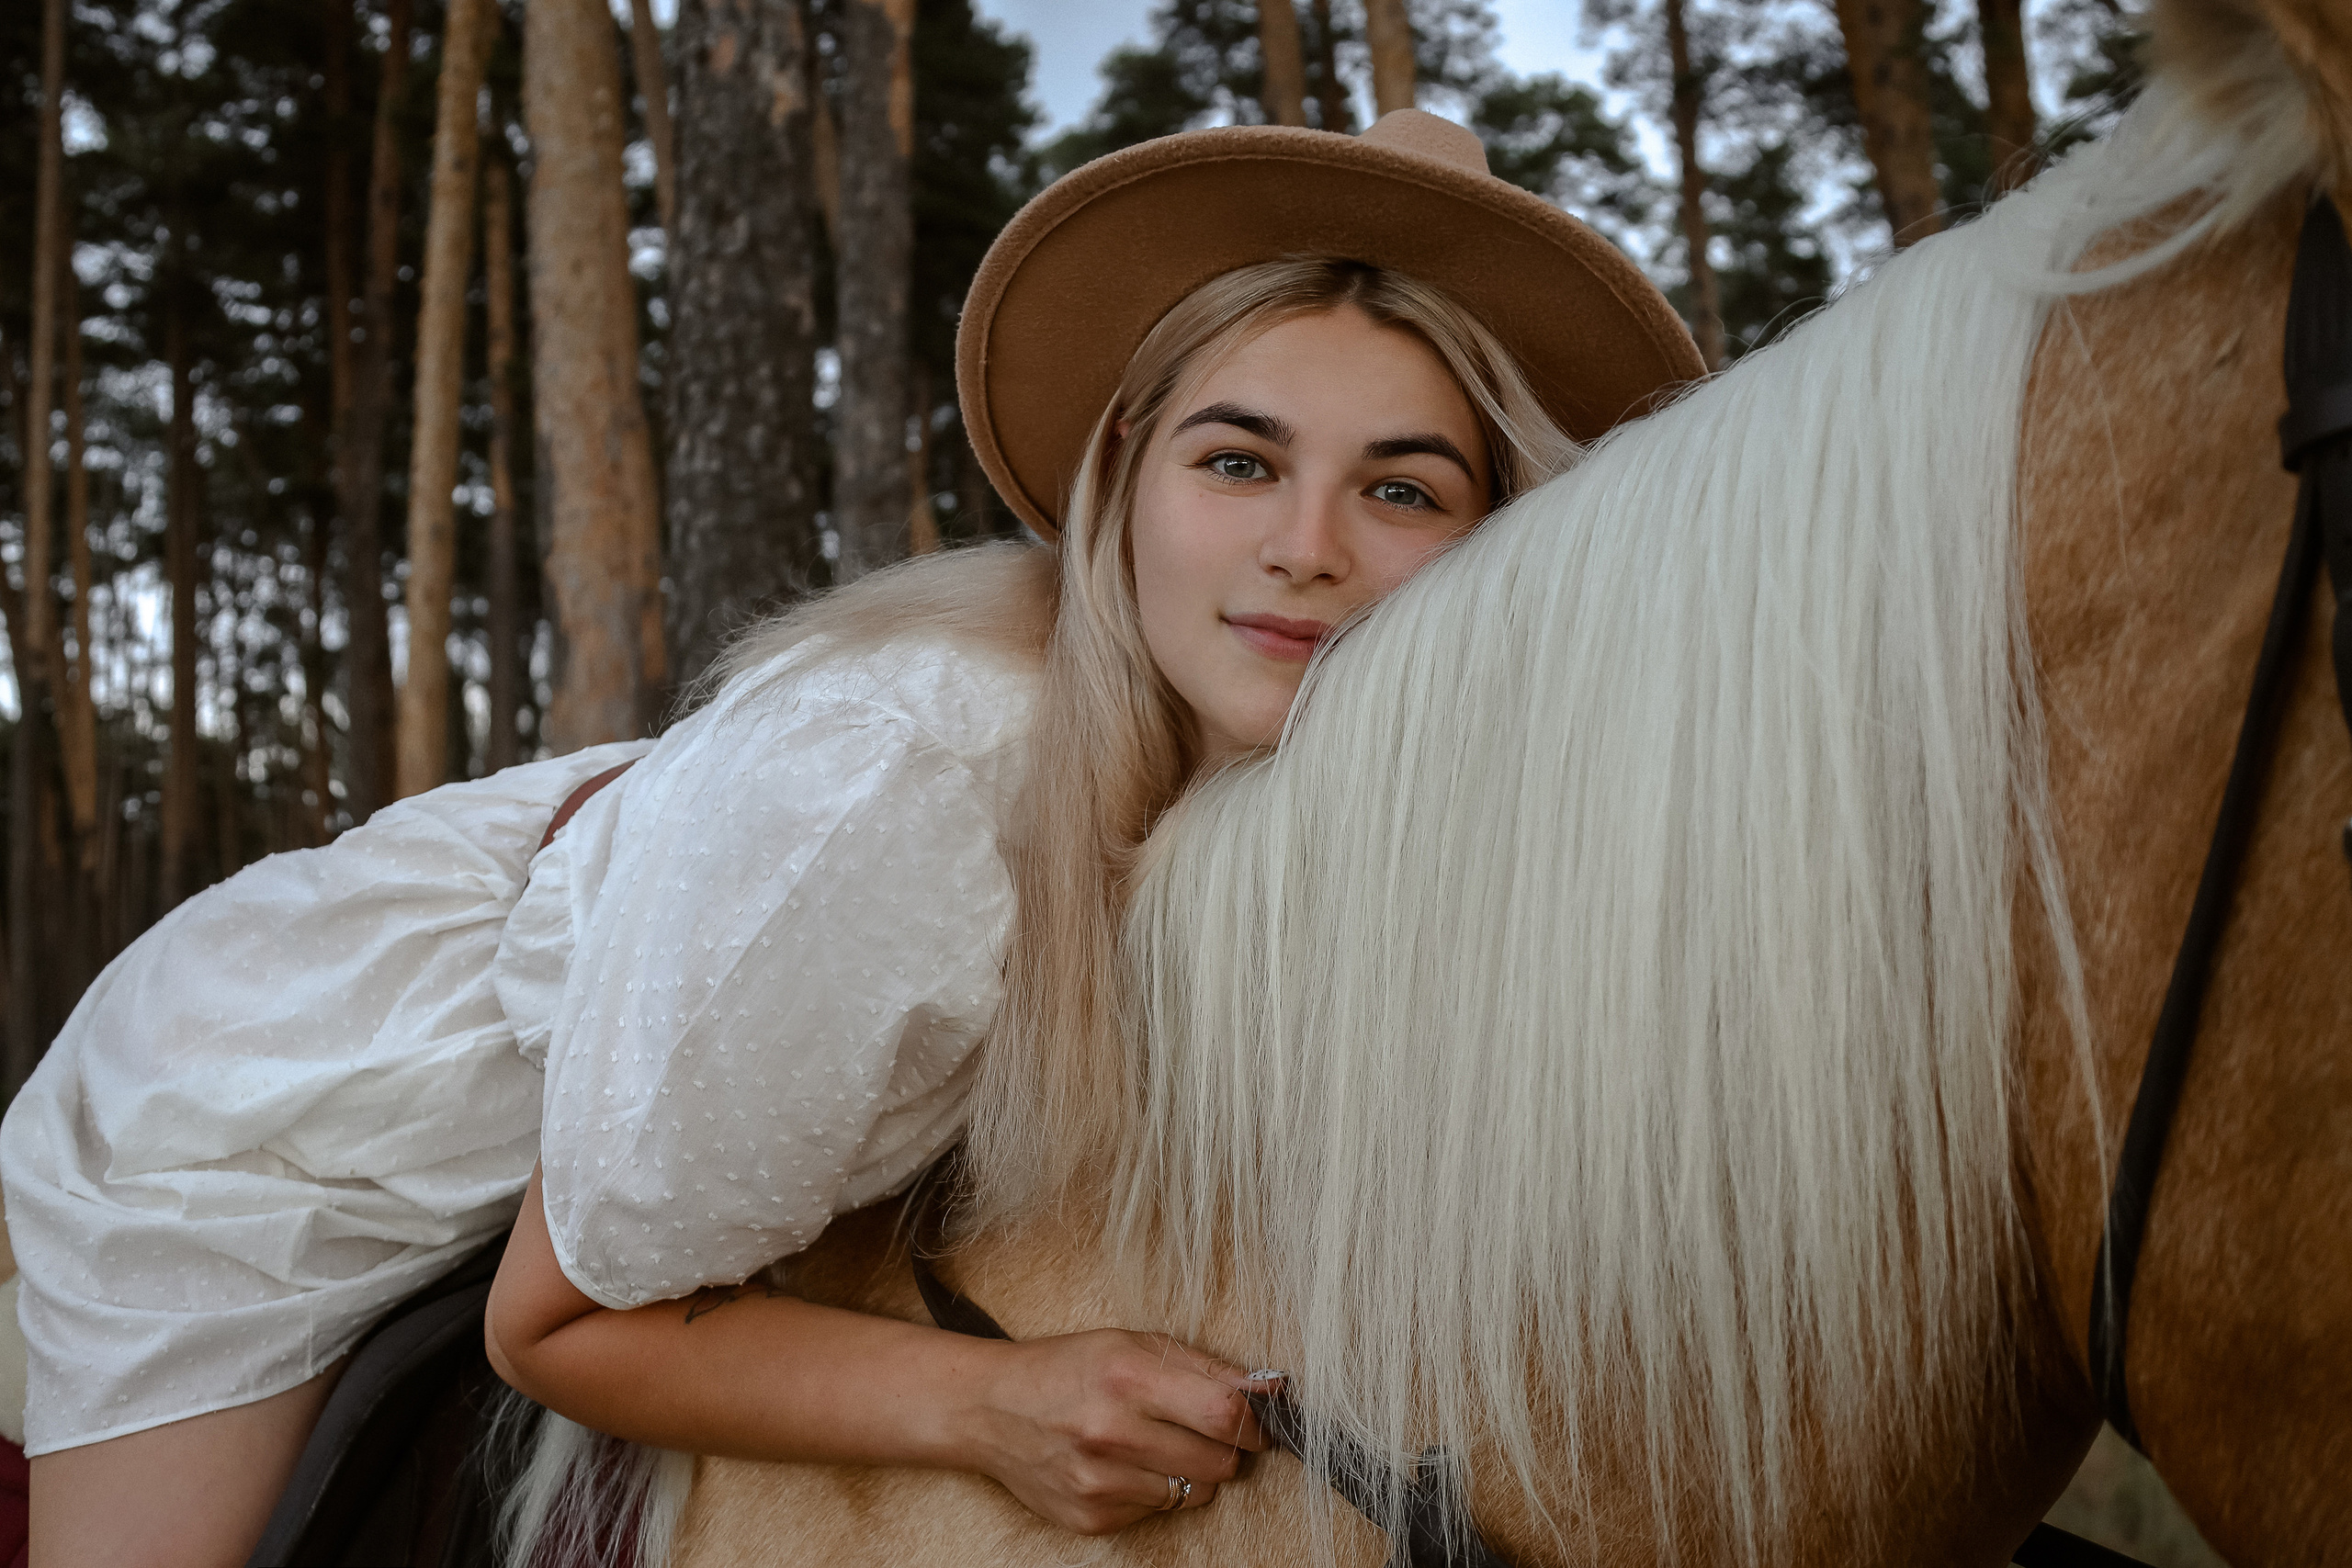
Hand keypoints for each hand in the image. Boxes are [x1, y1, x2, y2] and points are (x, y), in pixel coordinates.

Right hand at [957, 1329, 1277, 1534]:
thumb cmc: (1066, 1368)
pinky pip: (1158, 1511)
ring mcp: (1100, 1482)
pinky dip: (1153, 1490)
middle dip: (1226, 1449)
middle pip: (1219, 1462)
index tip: (1259, 1421)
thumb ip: (1205, 1367)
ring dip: (1190, 1470)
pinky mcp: (1092, 1517)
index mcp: (1127, 1377)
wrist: (989, 1408)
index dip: (1255, 1422)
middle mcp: (1112, 1432)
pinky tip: (1122, 1464)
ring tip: (1154, 1443)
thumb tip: (1271, 1389)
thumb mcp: (1131, 1344)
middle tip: (1202, 1429)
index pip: (1225, 1414)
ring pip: (1195, 1492)